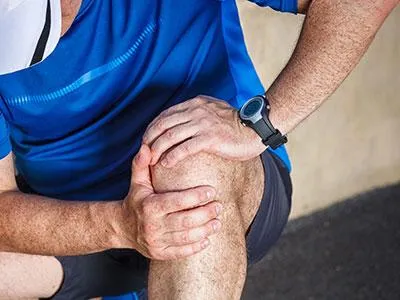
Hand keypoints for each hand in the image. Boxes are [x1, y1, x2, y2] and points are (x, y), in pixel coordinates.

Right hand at [118, 144, 221, 259]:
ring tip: (217, 222)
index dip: (196, 196)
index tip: (212, 190)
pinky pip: (181, 252)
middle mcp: (153, 225)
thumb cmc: (136, 200)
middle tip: (219, 206)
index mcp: (150, 206)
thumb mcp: (137, 182)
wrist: (122, 227)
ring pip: (186, 238)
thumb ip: (142, 164)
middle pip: (185, 221)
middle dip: (206, 214)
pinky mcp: (159, 253)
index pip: (177, 201)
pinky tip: (208, 239)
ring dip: (205, 230)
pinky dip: (196, 247)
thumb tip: (146, 147)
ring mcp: (156, 241)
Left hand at [143, 95, 266, 166]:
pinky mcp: (210, 138)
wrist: (255, 129)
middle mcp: (196, 111)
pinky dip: (172, 156)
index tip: (147, 141)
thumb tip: (183, 122)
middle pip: (164, 124)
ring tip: (151, 160)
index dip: (152, 128)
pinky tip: (166, 163)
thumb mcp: (213, 111)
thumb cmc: (235, 125)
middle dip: (150, 139)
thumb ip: (198, 113)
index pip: (165, 115)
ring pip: (171, 136)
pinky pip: (185, 147)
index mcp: (195, 104)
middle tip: (144, 152)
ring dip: (158, 149)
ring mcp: (203, 123)